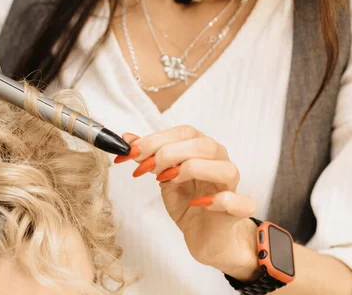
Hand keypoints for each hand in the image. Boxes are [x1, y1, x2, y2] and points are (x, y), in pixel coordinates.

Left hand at [116, 126, 258, 278]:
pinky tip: (197, 204)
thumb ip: (147, 156)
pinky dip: (219, 201)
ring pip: (225, 168)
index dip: (157, 139)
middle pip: (204, 145)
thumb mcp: (161, 176)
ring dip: (193, 171)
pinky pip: (239, 201)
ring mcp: (232, 185)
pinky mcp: (239, 210)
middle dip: (170, 153)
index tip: (132, 151)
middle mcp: (220, 161)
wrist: (204, 235)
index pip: (184, 132)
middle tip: (149, 168)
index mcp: (201, 147)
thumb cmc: (186, 201)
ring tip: (170, 181)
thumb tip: (127, 138)